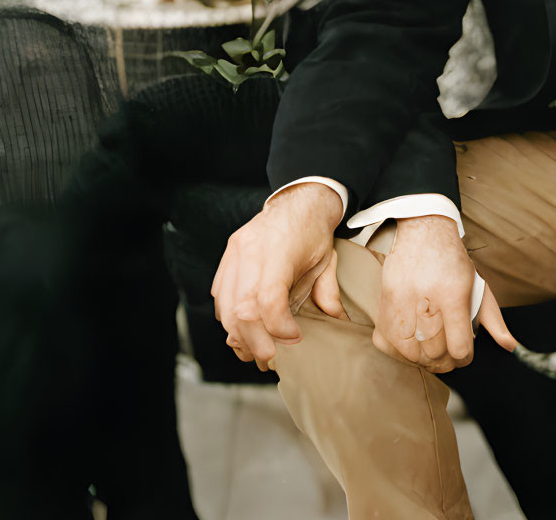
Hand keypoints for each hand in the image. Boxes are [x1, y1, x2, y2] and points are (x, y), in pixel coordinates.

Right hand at [211, 182, 346, 371]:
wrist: (300, 198)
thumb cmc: (313, 230)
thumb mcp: (326, 259)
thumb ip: (327, 293)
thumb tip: (335, 322)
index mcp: (278, 250)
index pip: (267, 299)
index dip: (278, 326)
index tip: (294, 337)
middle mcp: (251, 250)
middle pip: (241, 308)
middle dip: (254, 340)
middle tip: (269, 357)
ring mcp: (235, 252)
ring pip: (225, 306)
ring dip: (238, 335)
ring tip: (253, 351)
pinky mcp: (228, 255)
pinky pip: (220, 294)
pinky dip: (228, 317)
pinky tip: (242, 330)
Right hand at [372, 214, 516, 372]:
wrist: (423, 231)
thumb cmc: (453, 262)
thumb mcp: (479, 285)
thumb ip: (494, 319)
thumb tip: (509, 346)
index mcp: (452, 293)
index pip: (458, 346)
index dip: (464, 357)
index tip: (464, 353)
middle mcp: (426, 298)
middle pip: (434, 351)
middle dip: (445, 360)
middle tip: (449, 353)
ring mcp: (401, 300)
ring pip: (410, 352)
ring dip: (423, 358)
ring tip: (431, 350)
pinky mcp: (385, 300)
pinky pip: (387, 341)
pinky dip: (400, 350)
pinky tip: (411, 343)